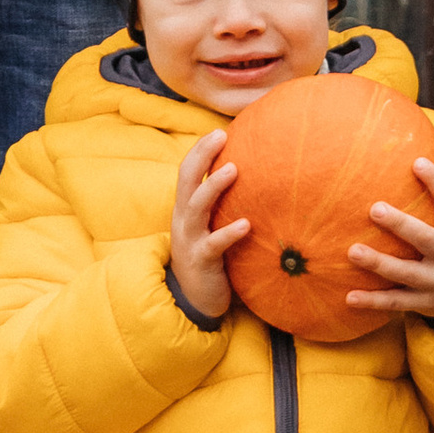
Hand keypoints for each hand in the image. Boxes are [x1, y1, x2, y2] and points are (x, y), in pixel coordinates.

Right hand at [170, 128, 247, 321]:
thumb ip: (220, 206)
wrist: (193, 301)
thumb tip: (249, 179)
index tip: (217, 131)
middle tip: (221, 135)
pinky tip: (247, 224)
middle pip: (186, 181)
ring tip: (234, 169)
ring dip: (214, 187)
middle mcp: (184, 220)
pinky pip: (214, 245)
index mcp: (186, 210)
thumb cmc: (208, 258)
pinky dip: (229, 233)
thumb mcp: (209, 228)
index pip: (187, 172)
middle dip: (202, 156)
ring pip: (196, 208)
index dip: (199, 151)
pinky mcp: (201, 261)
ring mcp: (190, 240)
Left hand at [345, 161, 433, 322]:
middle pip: (426, 239)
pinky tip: (348, 297)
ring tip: (352, 251)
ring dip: (379, 263)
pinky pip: (395, 302)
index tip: (417, 162)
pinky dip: (372, 302)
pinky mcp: (423, 302)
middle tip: (375, 208)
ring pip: (406, 273)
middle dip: (401, 225)